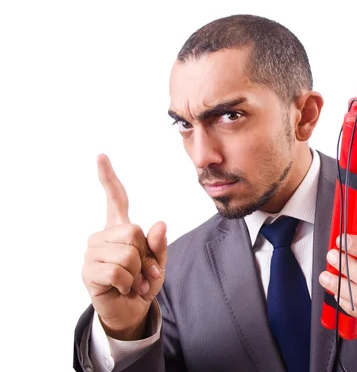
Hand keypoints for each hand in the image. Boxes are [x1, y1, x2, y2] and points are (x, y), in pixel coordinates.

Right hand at [81, 154, 167, 340]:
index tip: (101, 156)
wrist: (132, 310)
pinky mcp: (88, 272)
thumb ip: (159, 244)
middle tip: (142, 271)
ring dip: (138, 273)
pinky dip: (129, 284)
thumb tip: (159, 224)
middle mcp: (102, 236)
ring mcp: (93, 253)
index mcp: (119, 228)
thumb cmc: (143, 281)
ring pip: (127, 254)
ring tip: (133, 281)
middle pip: (133, 231)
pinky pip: (118, 272)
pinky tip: (125, 289)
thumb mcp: (158, 262)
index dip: (108, 177)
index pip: (115, 198)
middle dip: (145, 255)